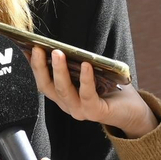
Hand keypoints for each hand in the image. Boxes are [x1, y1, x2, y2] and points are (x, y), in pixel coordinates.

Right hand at [31, 45, 154, 138]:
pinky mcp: (95, 112)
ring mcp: (80, 110)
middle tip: (38, 48)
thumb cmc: (111, 89)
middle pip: (47, 86)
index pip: (43, 81)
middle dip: (40, 66)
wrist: (133, 111)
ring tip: (58, 53)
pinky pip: (87, 94)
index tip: (27, 48)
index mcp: (63, 96)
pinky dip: (85, 79)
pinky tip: (85, 65)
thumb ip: (76, 66)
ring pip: (63, 90)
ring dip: (59, 70)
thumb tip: (64, 47)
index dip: (33, 66)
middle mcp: (68, 105)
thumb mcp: (90, 75)